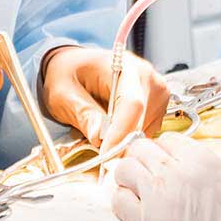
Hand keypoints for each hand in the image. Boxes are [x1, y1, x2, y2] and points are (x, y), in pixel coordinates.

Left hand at [42, 46, 167, 147]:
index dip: (121, 132)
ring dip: (123, 140)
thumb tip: (99, 136)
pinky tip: (113, 129)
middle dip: (119, 142)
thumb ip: (82, 113)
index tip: (106, 154)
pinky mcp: (157, 106)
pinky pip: (147, 132)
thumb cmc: (68, 75)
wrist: (75, 67)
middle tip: (98, 154)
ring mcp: (155, 91)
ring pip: (145, 131)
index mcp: (123, 66)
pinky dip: (129, 138)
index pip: (132, 103)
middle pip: (141, 120)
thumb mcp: (64, 93)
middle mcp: (146, 76)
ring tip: (101, 131)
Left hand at [108, 133, 220, 220]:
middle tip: (147, 174)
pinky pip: (119, 200)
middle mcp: (176, 172)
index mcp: (202, 160)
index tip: (165, 162)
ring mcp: (157, 196)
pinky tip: (135, 211)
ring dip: (129, 179)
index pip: (167, 139)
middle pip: (140, 148)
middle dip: (142, 160)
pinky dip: (123, 203)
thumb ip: (216, 172)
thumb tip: (198, 168)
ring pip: (124, 169)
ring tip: (139, 192)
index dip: (164, 151)